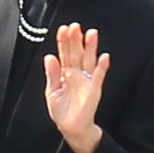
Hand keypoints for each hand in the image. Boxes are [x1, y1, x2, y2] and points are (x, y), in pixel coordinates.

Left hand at [43, 22, 109, 152]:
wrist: (70, 127)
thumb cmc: (62, 110)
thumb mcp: (52, 91)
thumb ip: (52, 74)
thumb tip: (49, 56)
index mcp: (66, 73)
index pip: (65, 54)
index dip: (64, 42)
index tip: (63, 29)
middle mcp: (77, 74)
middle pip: (77, 53)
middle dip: (76, 40)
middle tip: (75, 26)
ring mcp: (87, 80)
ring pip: (89, 61)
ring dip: (91, 48)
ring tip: (91, 33)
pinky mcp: (94, 90)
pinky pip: (99, 76)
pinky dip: (102, 67)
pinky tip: (104, 57)